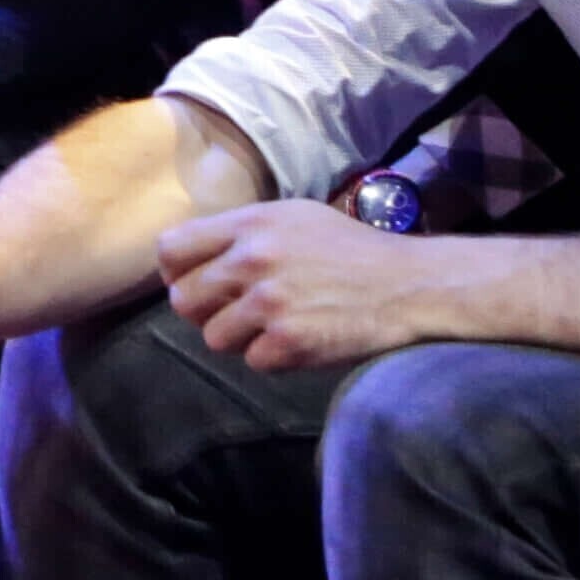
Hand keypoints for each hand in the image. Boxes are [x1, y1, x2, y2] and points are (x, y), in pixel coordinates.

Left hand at [152, 195, 444, 372]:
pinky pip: (252, 361)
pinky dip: (273, 357)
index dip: (175, 272)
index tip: (193, 282)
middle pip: (183, 301)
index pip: (171, 250)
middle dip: (205, 311)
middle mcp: (252, 260)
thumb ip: (242, 232)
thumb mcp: (294, 218)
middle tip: (235, 311)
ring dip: (240, 338)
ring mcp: (269, 302)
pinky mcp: (288, 341)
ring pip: (213, 337)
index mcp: (250, 223)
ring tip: (274, 324)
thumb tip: (193, 255)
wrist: (408, 284)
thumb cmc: (350, 249)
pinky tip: (299, 339)